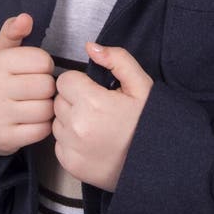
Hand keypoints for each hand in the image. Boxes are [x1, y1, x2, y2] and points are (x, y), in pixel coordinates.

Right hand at [0, 13, 55, 155]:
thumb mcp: (0, 53)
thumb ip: (13, 32)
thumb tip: (25, 18)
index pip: (42, 60)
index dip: (44, 65)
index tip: (35, 71)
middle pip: (46, 85)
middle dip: (47, 88)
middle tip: (36, 90)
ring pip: (47, 109)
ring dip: (47, 108)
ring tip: (35, 104)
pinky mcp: (5, 138)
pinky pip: (42, 130)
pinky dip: (43, 126)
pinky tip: (32, 120)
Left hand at [52, 43, 153, 192]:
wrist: (156, 164)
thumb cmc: (149, 122)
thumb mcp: (141, 85)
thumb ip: (116, 59)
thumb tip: (90, 47)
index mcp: (92, 102)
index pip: (65, 80)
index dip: (81, 82)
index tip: (96, 91)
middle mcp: (77, 127)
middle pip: (59, 100)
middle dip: (75, 100)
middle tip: (98, 109)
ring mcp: (72, 149)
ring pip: (57, 122)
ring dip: (71, 120)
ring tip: (97, 126)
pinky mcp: (70, 166)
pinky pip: (58, 144)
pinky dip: (71, 141)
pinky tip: (93, 142)